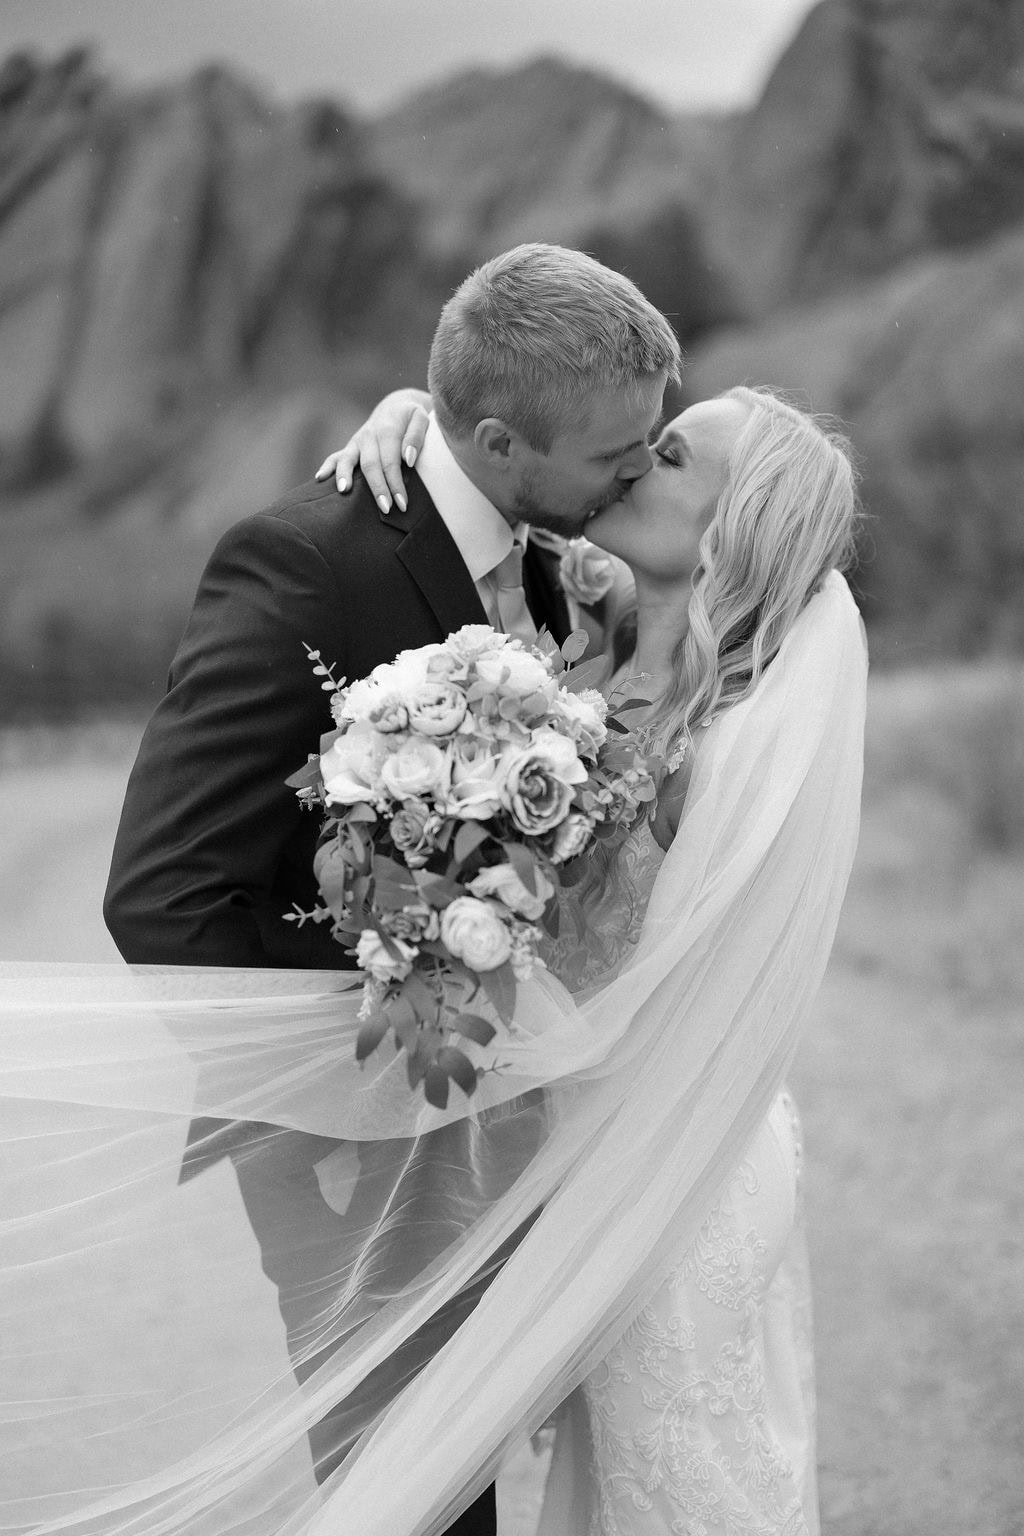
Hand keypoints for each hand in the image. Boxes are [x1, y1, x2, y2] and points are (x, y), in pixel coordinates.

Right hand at [315, 389, 431, 511]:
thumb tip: (408, 459)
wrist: (395, 407)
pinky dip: (327, 467)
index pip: (390, 461)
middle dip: (377, 488)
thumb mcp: (421, 418)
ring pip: (348, 459)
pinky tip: (319, 479)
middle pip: (370, 465)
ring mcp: (357, 441)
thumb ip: (416, 436)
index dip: (395, 483)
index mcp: (387, 429)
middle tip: (386, 509)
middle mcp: (369, 435)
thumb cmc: (411, 418)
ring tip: (344, 491)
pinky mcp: (350, 447)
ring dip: (344, 476)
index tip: (402, 504)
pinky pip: (336, 456)